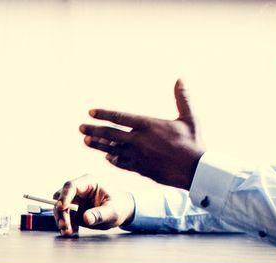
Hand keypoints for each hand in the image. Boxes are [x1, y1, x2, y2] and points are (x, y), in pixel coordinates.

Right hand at [51, 177, 134, 235]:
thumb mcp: (113, 211)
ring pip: (60, 209)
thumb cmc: (119, 206)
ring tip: (68, 232)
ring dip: (61, 221)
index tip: (62, 207)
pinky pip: (65, 218)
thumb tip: (86, 218)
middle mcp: (79, 191)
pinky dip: (66, 226)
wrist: (121, 211)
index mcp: (88, 183)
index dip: (64, 196)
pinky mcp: (74, 212)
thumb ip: (100, 214)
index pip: (71, 186)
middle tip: (64, 225)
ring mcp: (75, 201)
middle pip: (61, 198)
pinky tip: (72, 232)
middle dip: (61, 212)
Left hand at [78, 79, 204, 189]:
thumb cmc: (194, 142)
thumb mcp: (189, 117)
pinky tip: (107, 157)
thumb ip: (182, 97)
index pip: (120, 117)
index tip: (91, 112)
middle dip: (94, 130)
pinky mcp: (141, 169)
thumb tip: (180, 78)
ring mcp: (138, 156)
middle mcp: (139, 140)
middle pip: (110, 134)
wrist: (195, 169)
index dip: (104, 114)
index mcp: (149, 125)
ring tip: (86, 141)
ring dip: (98, 145)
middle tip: (81, 127)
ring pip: (113, 150)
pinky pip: (122, 163)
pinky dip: (113, 159)